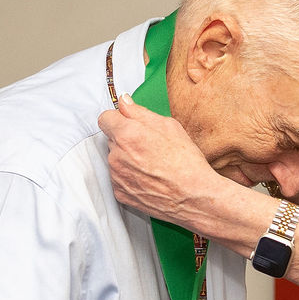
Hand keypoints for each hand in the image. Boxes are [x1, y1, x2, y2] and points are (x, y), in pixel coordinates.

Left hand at [100, 95, 224, 225]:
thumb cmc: (186, 162)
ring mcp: (116, 176)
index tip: (127, 123)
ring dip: (126, 159)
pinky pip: (118, 179)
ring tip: (151, 165)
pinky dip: (129, 177)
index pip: (105, 118)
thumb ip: (140, 112)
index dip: (117, 119)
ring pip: (115, 160)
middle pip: (111, 140)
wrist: (193, 197)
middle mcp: (116, 155)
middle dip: (125, 139)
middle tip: (149, 146)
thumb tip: (124, 102)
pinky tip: (149, 178)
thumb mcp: (169, 126)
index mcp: (127, 134)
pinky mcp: (120, 193)